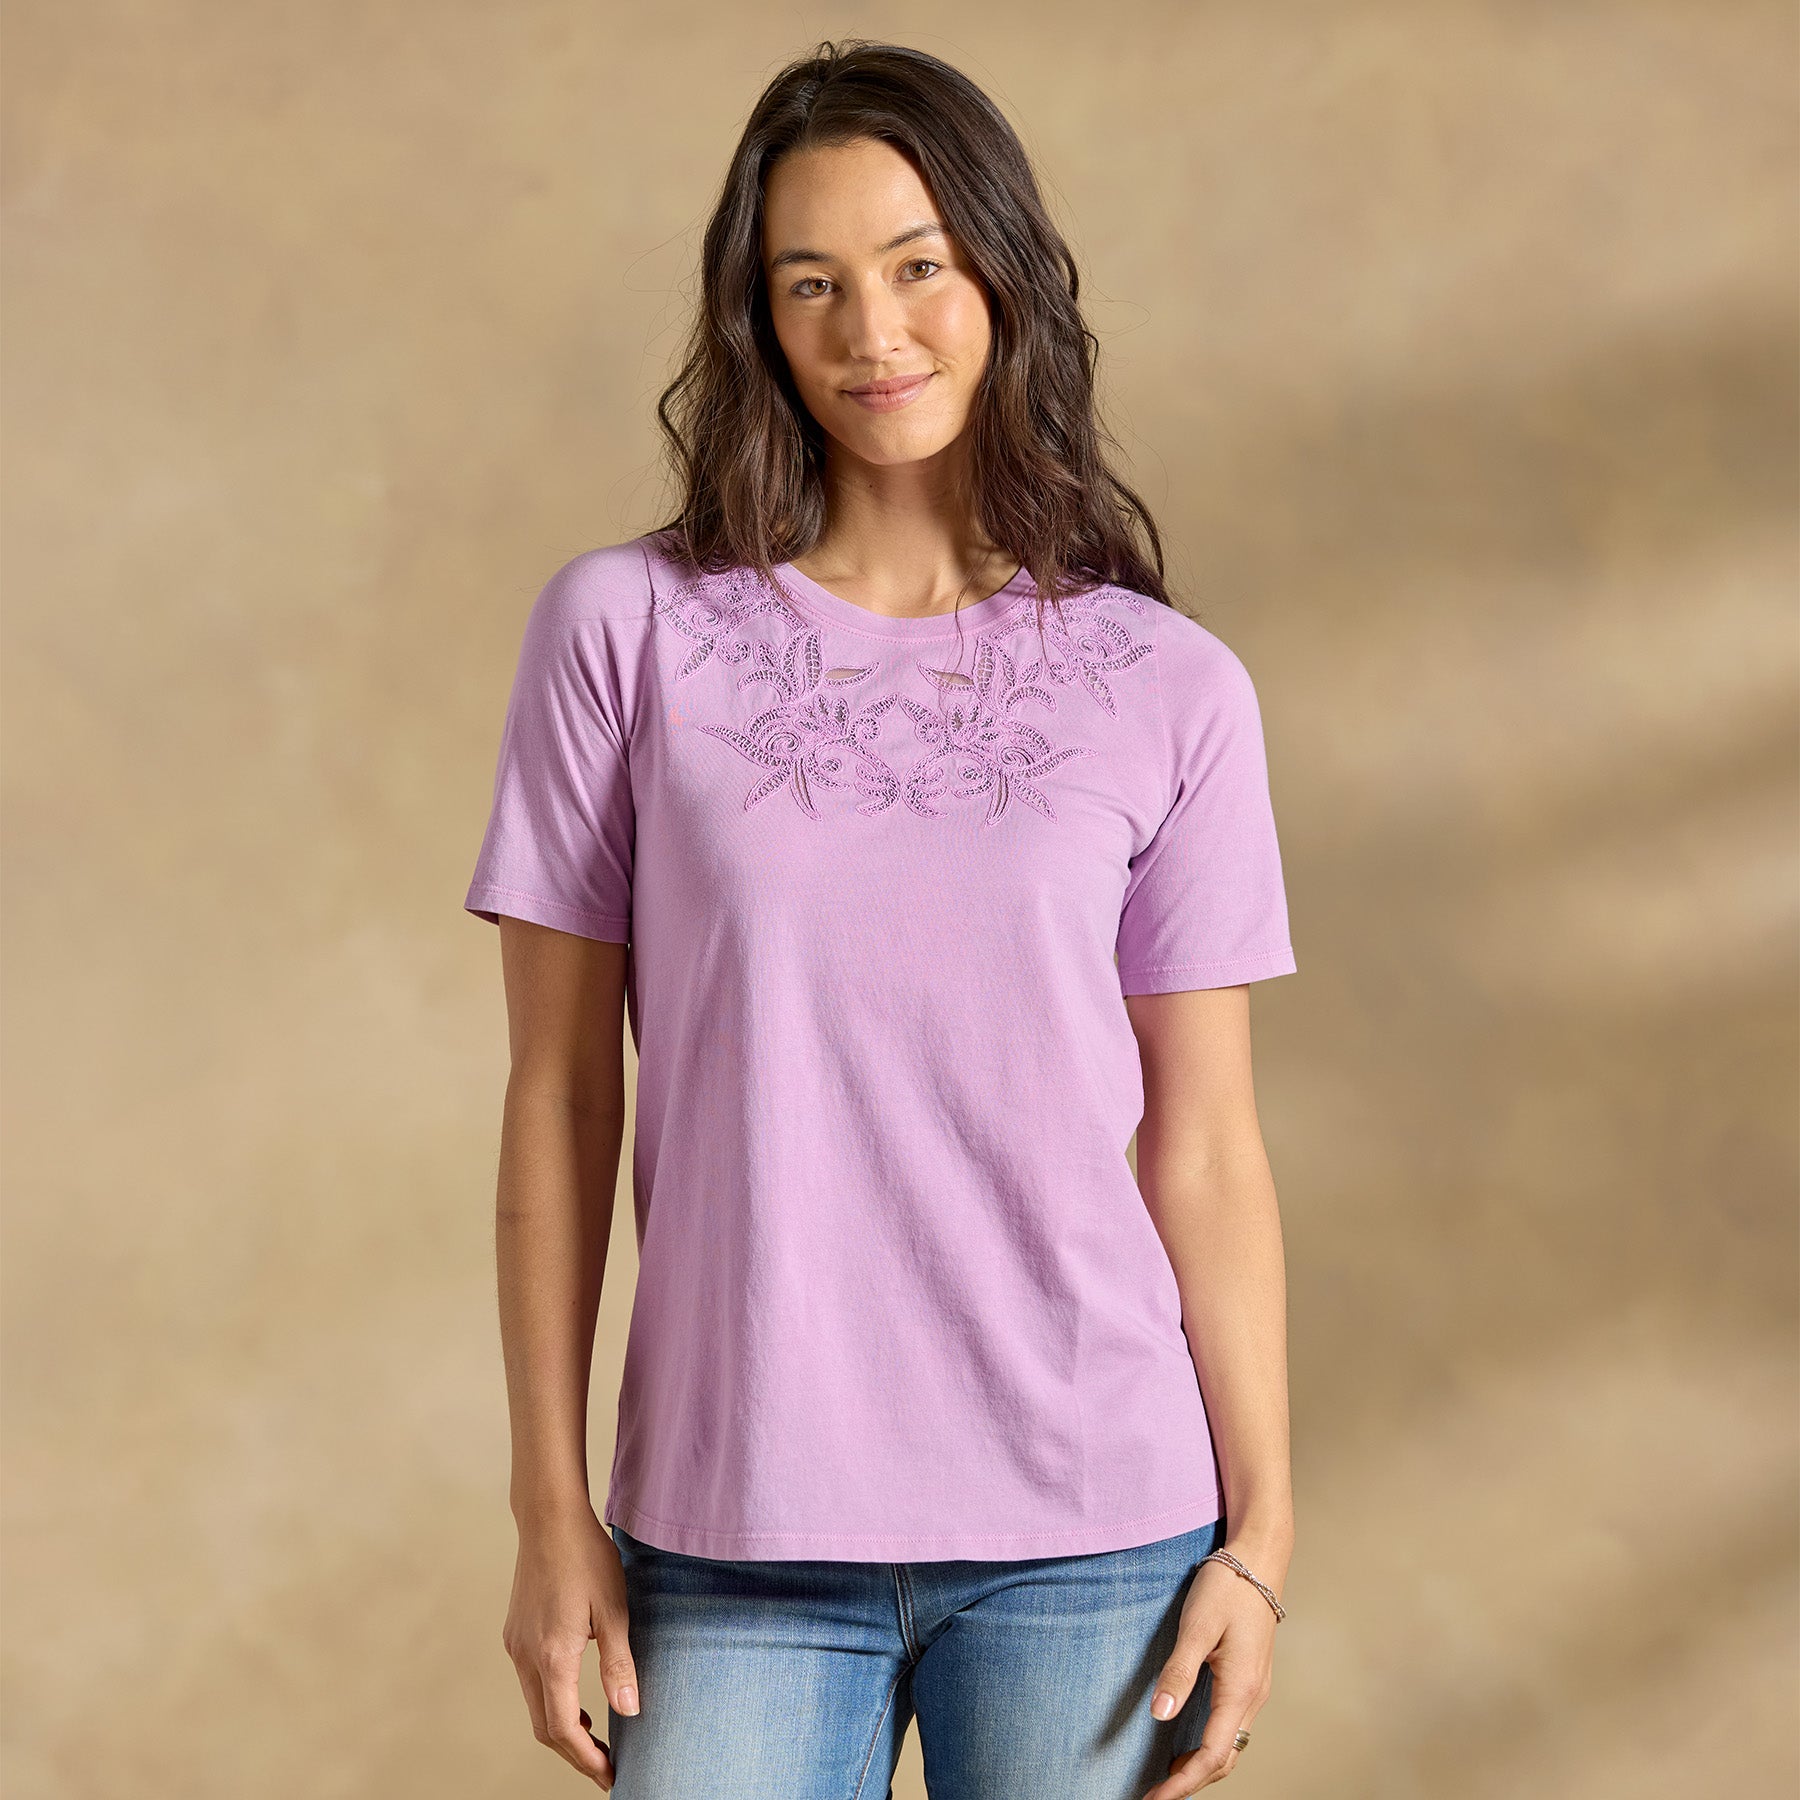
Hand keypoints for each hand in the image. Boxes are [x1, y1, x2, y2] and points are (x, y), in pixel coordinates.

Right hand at [501, 1504, 641, 1789]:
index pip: (564, 1729)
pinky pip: (530, 1681)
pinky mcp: (515, 1632)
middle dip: (575, 1753)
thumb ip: (620, 1664)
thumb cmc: (586, 1556)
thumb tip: (629, 1713)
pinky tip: (576, 1696)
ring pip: (534, 1705)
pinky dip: (552, 1701)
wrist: (549, 1517)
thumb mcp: (614, 1609)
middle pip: (545, 1726)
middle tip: (605, 1766)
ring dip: (562, 1728)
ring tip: (595, 1738)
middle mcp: (526, 1656)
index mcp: (552, 1656)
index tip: (610, 1774)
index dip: (586, 1759)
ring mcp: (516, 1644)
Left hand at [1139, 1544, 1279, 1796]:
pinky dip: (1211, 1745)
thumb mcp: (1196, 1625)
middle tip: (1155, 1795)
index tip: (1154, 1799)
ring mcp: (1255, 1689)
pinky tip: (1187, 1740)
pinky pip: (1232, 1727)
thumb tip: (1160, 1716)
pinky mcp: (1250, 1679)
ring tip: (1168, 1777)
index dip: (1182, 1783)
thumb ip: (1179, 1671)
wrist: (1259, 1560)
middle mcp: (1252, 1697)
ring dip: (1202, 1766)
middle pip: (1225, 1759)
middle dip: (1191, 1782)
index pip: (1211, 1755)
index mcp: (1240, 1690)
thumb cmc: (1226, 1587)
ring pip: (1232, 1746)